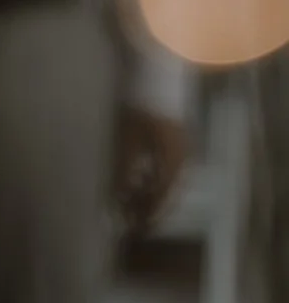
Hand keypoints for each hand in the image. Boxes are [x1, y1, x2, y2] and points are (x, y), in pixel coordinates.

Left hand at [113, 107, 188, 233]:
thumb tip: (118, 198)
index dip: (147, 215)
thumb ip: (124, 170)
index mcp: (174, 162)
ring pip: (167, 182)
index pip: (161, 198)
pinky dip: (152, 180)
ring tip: (131, 205)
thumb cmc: (142, 106)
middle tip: (132, 222)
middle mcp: (183, 159)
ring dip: (150, 195)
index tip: (134, 229)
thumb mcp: (128, 139)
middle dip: (149, 208)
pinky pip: (166, 169)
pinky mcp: (175, 140)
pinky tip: (138, 182)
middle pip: (167, 193)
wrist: (157, 73)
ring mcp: (182, 149)